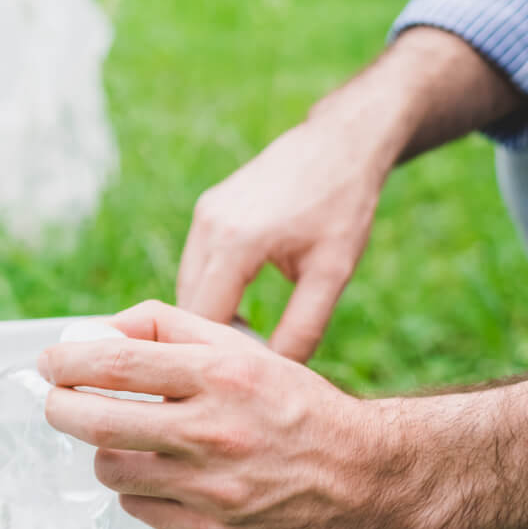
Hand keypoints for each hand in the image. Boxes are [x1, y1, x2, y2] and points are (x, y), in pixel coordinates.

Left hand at [38, 301, 397, 528]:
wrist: (367, 478)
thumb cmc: (299, 408)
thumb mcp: (244, 350)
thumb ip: (171, 328)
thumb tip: (103, 329)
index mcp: (220, 376)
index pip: (116, 363)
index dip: (67, 361)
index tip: (49, 361)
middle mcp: (213, 432)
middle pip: (96, 421)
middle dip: (60, 407)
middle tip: (57, 399)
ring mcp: (211, 489)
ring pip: (111, 468)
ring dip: (101, 450)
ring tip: (119, 438)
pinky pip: (139, 508)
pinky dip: (136, 488)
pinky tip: (158, 473)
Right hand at [176, 112, 394, 361]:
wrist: (338, 144)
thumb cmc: (342, 206)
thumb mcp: (332, 273)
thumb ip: (303, 327)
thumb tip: (277, 373)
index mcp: (237, 243)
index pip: (202, 318)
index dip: (212, 356)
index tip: (230, 384)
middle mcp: (209, 226)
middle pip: (185, 304)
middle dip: (204, 340)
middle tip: (234, 374)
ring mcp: (204, 214)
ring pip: (186, 284)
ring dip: (206, 315)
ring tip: (239, 344)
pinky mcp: (207, 209)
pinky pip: (196, 264)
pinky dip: (209, 290)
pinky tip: (237, 309)